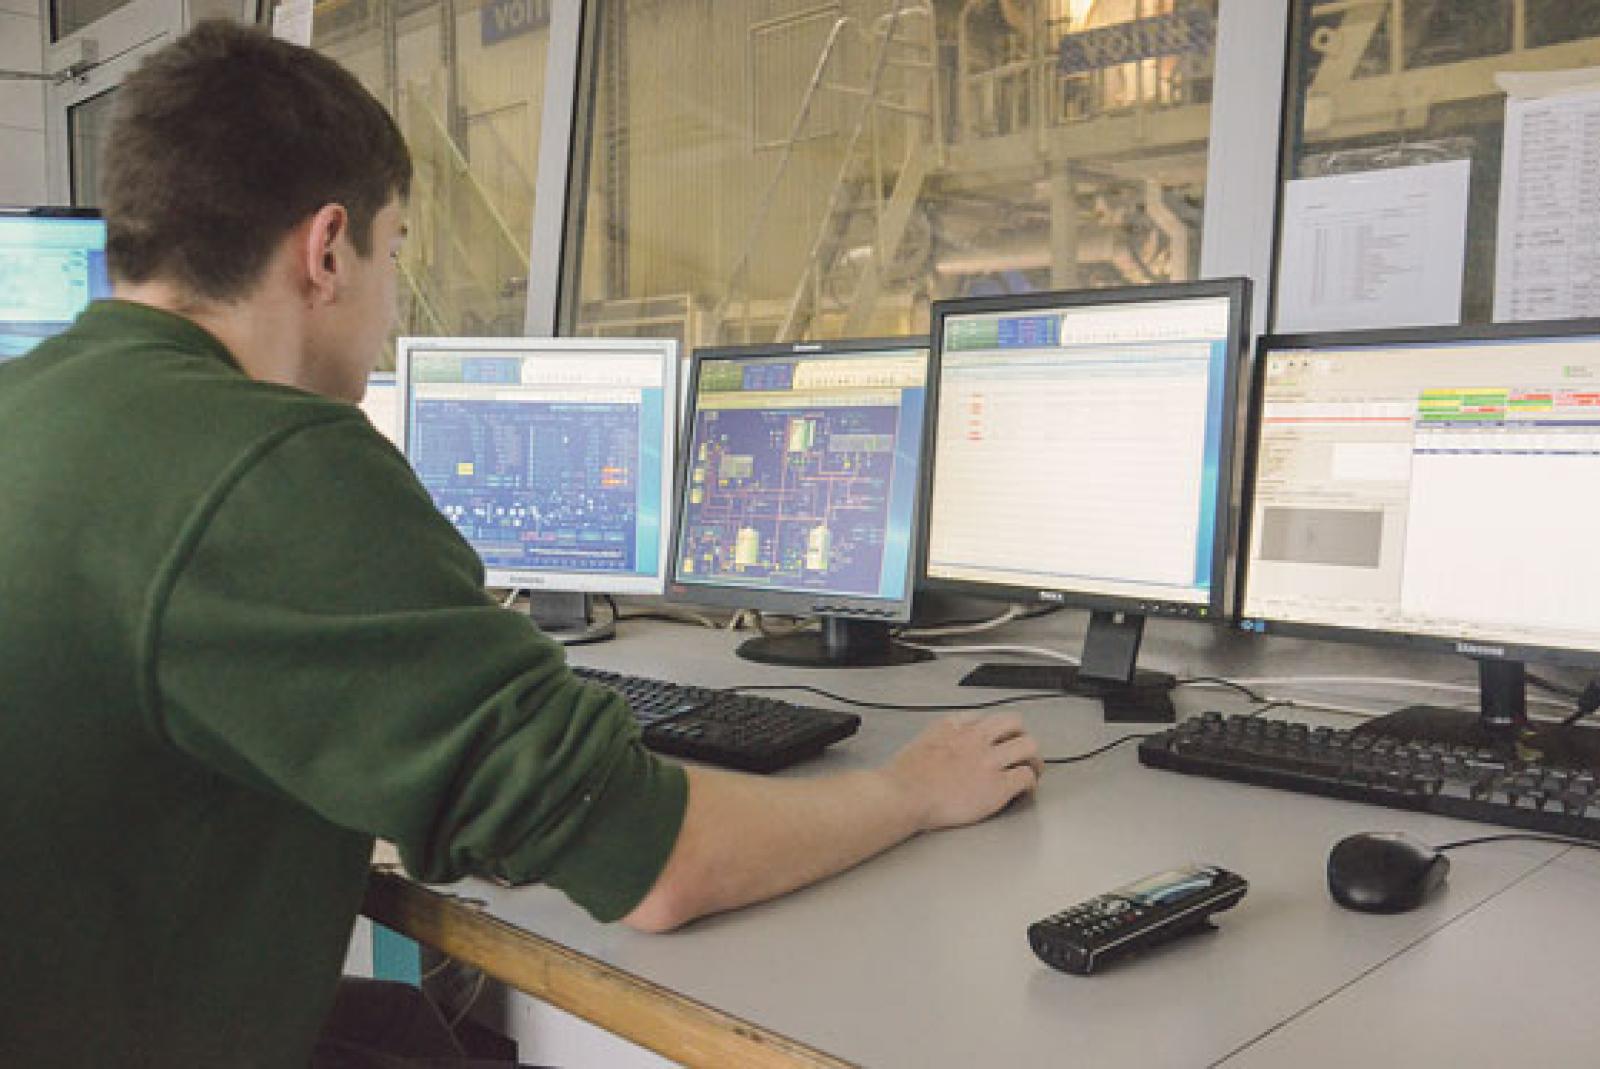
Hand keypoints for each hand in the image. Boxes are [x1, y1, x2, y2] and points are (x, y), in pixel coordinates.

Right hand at [882, 714, 1042, 832]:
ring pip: (1028, 746)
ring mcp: (988, 761)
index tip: (997, 742)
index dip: (996, 732)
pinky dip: (1030, 783)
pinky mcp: (997, 786)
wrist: (902, 796)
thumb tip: (947, 744)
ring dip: (1032, 758)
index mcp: (955, 725)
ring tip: (1031, 769)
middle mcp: (975, 738)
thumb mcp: (922, 741)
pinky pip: (1026, 776)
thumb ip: (940, 737)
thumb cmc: (905, 778)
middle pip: (1014, 723)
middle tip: (1022, 752)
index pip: (987, 718)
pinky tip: (1025, 790)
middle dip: (1021, 737)